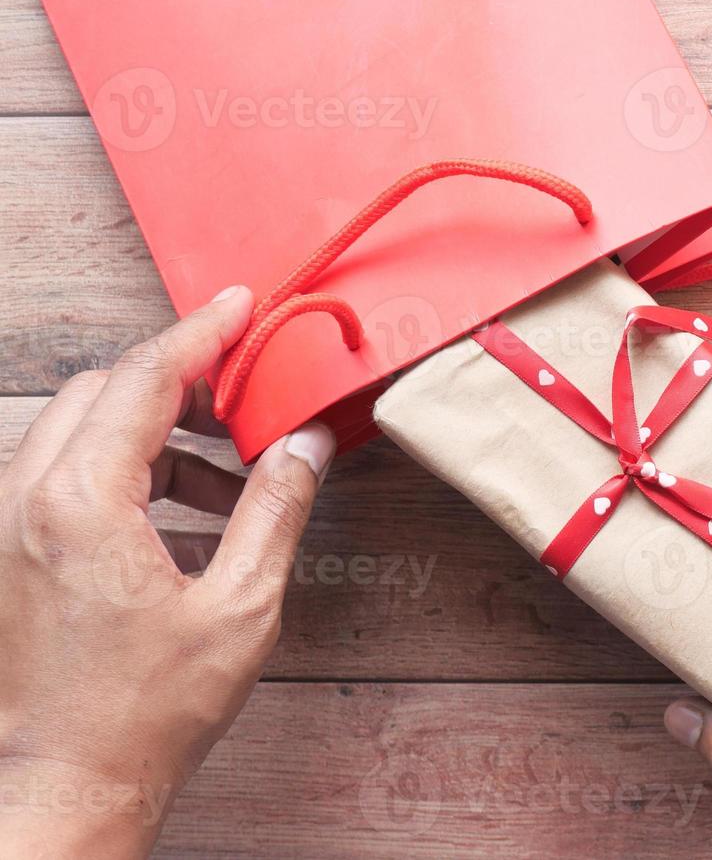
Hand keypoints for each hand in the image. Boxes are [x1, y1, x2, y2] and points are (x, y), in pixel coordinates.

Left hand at [0, 286, 335, 857]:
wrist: (62, 783)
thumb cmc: (142, 711)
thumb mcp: (239, 608)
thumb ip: (274, 512)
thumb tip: (303, 448)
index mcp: (82, 503)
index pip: (145, 379)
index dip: (201, 334)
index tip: (238, 306)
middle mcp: (26, 501)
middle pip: (103, 391)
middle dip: (175, 381)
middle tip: (238, 397)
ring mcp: (6, 527)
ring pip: (77, 431)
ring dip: (150, 432)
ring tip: (221, 477)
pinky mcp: (5, 553)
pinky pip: (60, 477)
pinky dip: (120, 473)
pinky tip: (178, 525)